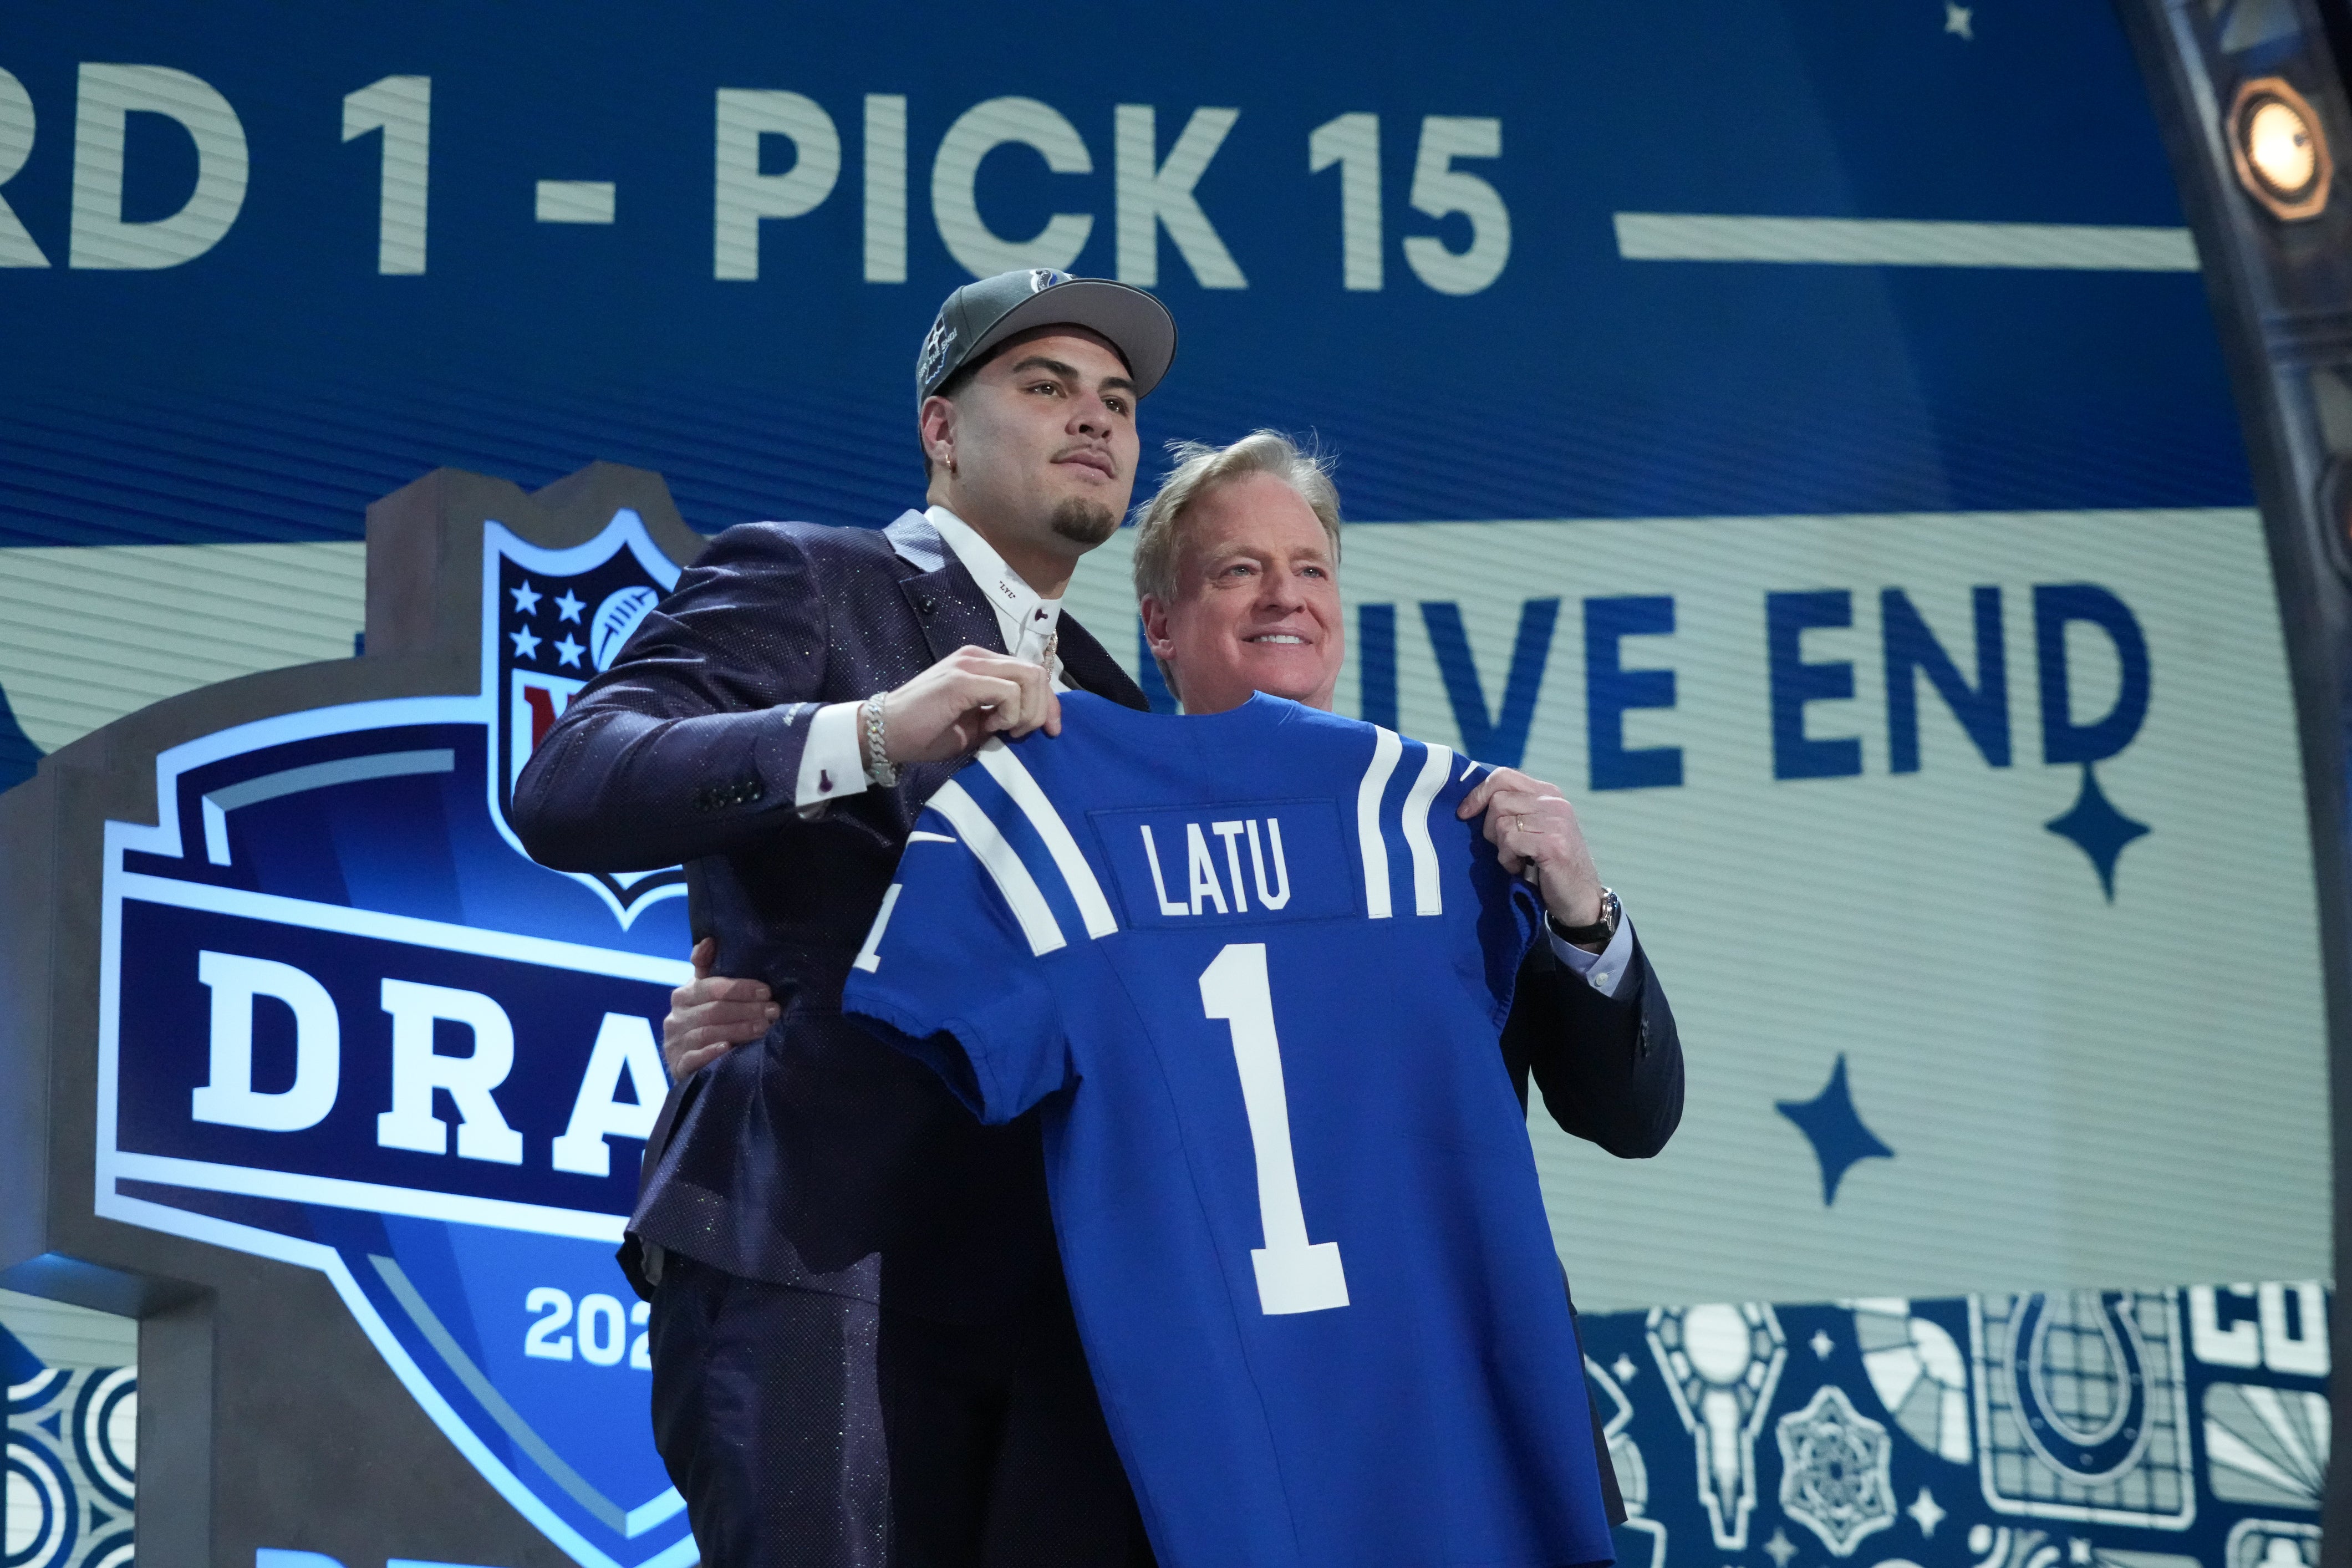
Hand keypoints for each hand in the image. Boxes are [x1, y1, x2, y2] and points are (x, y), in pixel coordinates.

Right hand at [664, 937, 777, 1079]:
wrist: (690, 1063)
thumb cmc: (705, 1021)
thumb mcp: (704, 994)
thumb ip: (706, 969)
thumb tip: (709, 940)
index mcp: (683, 995)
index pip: (713, 987)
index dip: (741, 988)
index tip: (766, 991)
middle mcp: (675, 1018)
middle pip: (714, 1010)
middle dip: (748, 1010)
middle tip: (774, 1011)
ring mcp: (674, 1042)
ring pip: (708, 1032)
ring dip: (738, 1030)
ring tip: (764, 1029)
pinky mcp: (677, 1066)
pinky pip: (694, 1058)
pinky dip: (711, 1052)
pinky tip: (729, 1049)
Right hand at [867, 645, 1061, 766]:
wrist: (884, 733)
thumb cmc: (926, 732)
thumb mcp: (976, 724)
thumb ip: (1004, 715)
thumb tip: (1035, 722)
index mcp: (983, 664)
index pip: (1032, 673)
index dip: (1049, 703)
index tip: (1051, 731)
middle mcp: (978, 657)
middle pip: (1037, 673)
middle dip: (1044, 709)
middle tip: (1025, 734)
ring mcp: (970, 664)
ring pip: (1029, 678)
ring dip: (1028, 712)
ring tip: (1005, 730)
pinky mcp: (962, 679)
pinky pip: (1009, 691)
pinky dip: (1010, 714)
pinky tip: (990, 726)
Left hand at [1457, 767, 1603, 938]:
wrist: (1581, 898)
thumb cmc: (1550, 865)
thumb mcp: (1534, 828)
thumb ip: (1514, 810)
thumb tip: (1472, 802)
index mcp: (1548, 793)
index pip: (1504, 776)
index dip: (1478, 793)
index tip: (1464, 813)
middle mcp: (1554, 802)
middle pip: (1498, 800)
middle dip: (1490, 828)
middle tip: (1506, 848)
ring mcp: (1556, 821)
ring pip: (1501, 823)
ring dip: (1501, 848)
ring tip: (1518, 860)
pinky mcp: (1552, 843)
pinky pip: (1510, 842)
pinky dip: (1508, 860)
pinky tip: (1521, 868)